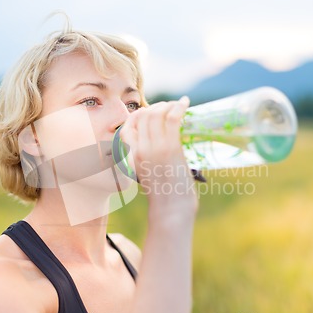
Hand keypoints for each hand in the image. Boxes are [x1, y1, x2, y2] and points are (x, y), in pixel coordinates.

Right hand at [120, 96, 197, 215]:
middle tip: (168, 107)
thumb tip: (158, 147)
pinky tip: (185, 102)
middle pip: (142, 117)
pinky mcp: (171, 148)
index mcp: (131, 158)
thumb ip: (148, 159)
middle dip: (156, 107)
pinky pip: (172, 119)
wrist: (171, 210)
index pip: (127, 128)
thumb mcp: (148, 176)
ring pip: (156, 114)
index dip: (138, 116)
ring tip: (178, 104)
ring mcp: (154, 148)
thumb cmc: (164, 197)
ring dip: (168, 105)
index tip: (151, 113)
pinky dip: (179, 107)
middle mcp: (139, 150)